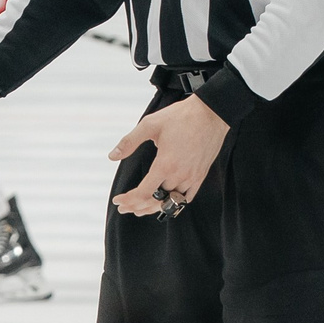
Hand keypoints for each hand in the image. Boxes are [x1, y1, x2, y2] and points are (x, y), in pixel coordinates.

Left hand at [107, 95, 229, 217]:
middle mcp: (180, 175)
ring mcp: (192, 177)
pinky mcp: (201, 175)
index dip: (129, 200)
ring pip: (171, 201)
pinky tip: (164, 202)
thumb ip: (130, 142)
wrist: (211, 113)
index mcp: (165, 164)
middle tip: (124, 207)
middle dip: (137, 206)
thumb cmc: (181, 117)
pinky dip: (173, 203)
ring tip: (140, 209)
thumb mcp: (150, 125)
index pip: (144, 193)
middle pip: (156, 200)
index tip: (117, 200)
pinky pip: (187, 197)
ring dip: (154, 207)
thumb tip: (112, 156)